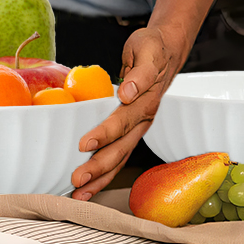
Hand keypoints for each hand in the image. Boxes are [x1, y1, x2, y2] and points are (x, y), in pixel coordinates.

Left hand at [69, 26, 185, 200]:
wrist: (167, 52)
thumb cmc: (153, 49)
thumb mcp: (148, 51)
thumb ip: (140, 73)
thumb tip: (128, 92)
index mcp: (145, 102)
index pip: (122, 121)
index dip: (104, 134)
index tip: (84, 144)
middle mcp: (143, 120)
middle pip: (120, 148)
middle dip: (98, 166)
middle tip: (76, 179)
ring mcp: (139, 129)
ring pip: (120, 158)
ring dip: (100, 178)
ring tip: (79, 194)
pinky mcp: (132, 132)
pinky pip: (118, 156)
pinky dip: (104, 174)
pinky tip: (87, 187)